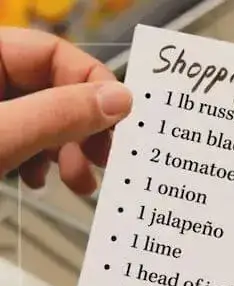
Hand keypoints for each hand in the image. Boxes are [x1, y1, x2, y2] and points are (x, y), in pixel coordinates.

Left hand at [0, 28, 132, 194]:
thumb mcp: (3, 137)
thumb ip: (59, 115)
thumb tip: (119, 99)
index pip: (53, 52)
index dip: (92, 85)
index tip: (120, 120)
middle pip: (52, 89)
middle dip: (82, 130)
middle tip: (103, 160)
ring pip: (42, 119)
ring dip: (68, 152)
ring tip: (77, 183)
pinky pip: (23, 139)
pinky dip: (40, 162)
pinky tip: (40, 182)